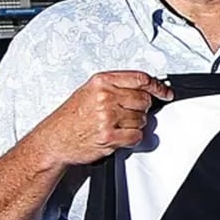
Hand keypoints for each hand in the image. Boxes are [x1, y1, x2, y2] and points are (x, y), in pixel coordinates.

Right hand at [30, 71, 173, 167]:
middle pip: (145, 100)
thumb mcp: (89, 91)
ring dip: (134, 125)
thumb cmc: (70, 117)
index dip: (158, 86)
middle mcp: (105, 97)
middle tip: (127, 114)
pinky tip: (118, 135)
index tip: (166, 92)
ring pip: (142, 120)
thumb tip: (145, 87)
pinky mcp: (109, 136)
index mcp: (101, 82)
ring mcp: (107, 116)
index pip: (141, 78)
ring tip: (116, 125)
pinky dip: (131, 138)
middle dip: (142, 109)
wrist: (54, 140)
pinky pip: (136, 136)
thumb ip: (115, 86)